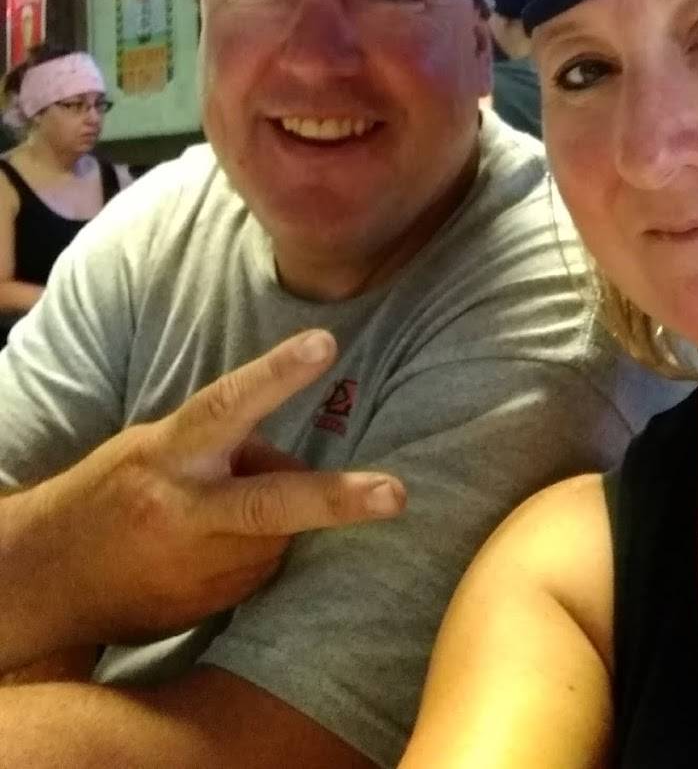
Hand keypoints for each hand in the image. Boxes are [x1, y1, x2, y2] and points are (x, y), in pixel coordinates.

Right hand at [4, 329, 404, 660]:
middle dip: (338, 500)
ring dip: (270, 520)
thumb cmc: (117, 491)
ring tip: (215, 516)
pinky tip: (208, 552)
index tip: (324, 344)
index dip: (276, 374)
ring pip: (276, 534)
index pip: (228, 405)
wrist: (48, 580)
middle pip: (271, 505)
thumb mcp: (158, 446)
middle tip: (395, 495)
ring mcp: (199, 567)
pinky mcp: (211, 607)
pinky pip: (262, 568)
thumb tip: (289, 461)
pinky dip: (253, 553)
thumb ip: (224, 445)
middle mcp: (186, 512)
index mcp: (170, 455)